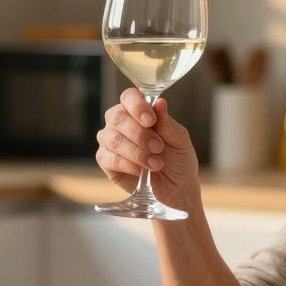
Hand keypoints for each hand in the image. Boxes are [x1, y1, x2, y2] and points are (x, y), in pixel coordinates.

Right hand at [96, 88, 199, 204]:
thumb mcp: (179, 140)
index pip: (129, 97)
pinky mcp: (105, 160)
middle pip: (117, 117)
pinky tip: (142, 172)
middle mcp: (120, 122)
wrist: (176, 189)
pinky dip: (128, 165)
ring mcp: (110, 140)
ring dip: (136, 152)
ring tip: (156, 164)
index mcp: (139, 111)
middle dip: (139, 134)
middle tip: (158, 147)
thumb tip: (159, 103)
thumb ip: (167, 123)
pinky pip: (109, 158)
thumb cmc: (178, 160)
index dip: (137, 106)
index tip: (151, 121)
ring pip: (112, 139)